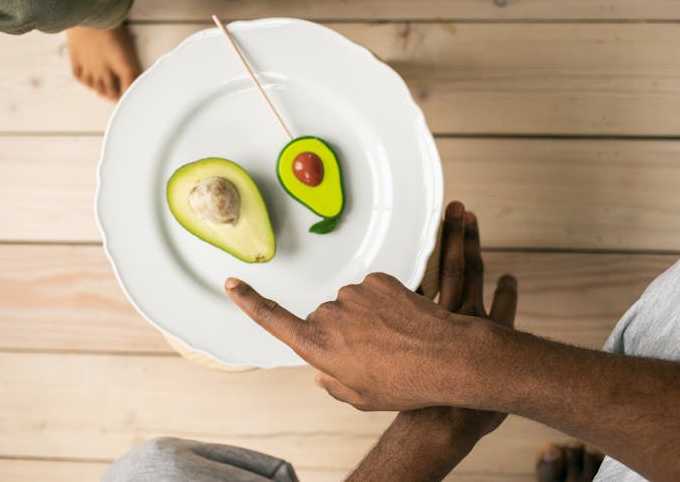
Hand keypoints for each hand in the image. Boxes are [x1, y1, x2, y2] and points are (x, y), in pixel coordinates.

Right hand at [225, 202, 517, 410]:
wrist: (446, 358)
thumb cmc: (405, 384)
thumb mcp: (363, 398)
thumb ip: (334, 385)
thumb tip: (322, 376)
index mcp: (318, 347)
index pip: (271, 318)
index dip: (249, 301)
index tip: (233, 284)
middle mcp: (328, 316)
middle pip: (323, 318)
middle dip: (341, 331)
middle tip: (373, 352)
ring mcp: (353, 294)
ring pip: (349, 302)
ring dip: (364, 316)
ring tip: (392, 338)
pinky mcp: (378, 279)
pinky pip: (372, 289)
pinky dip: (383, 302)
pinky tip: (402, 320)